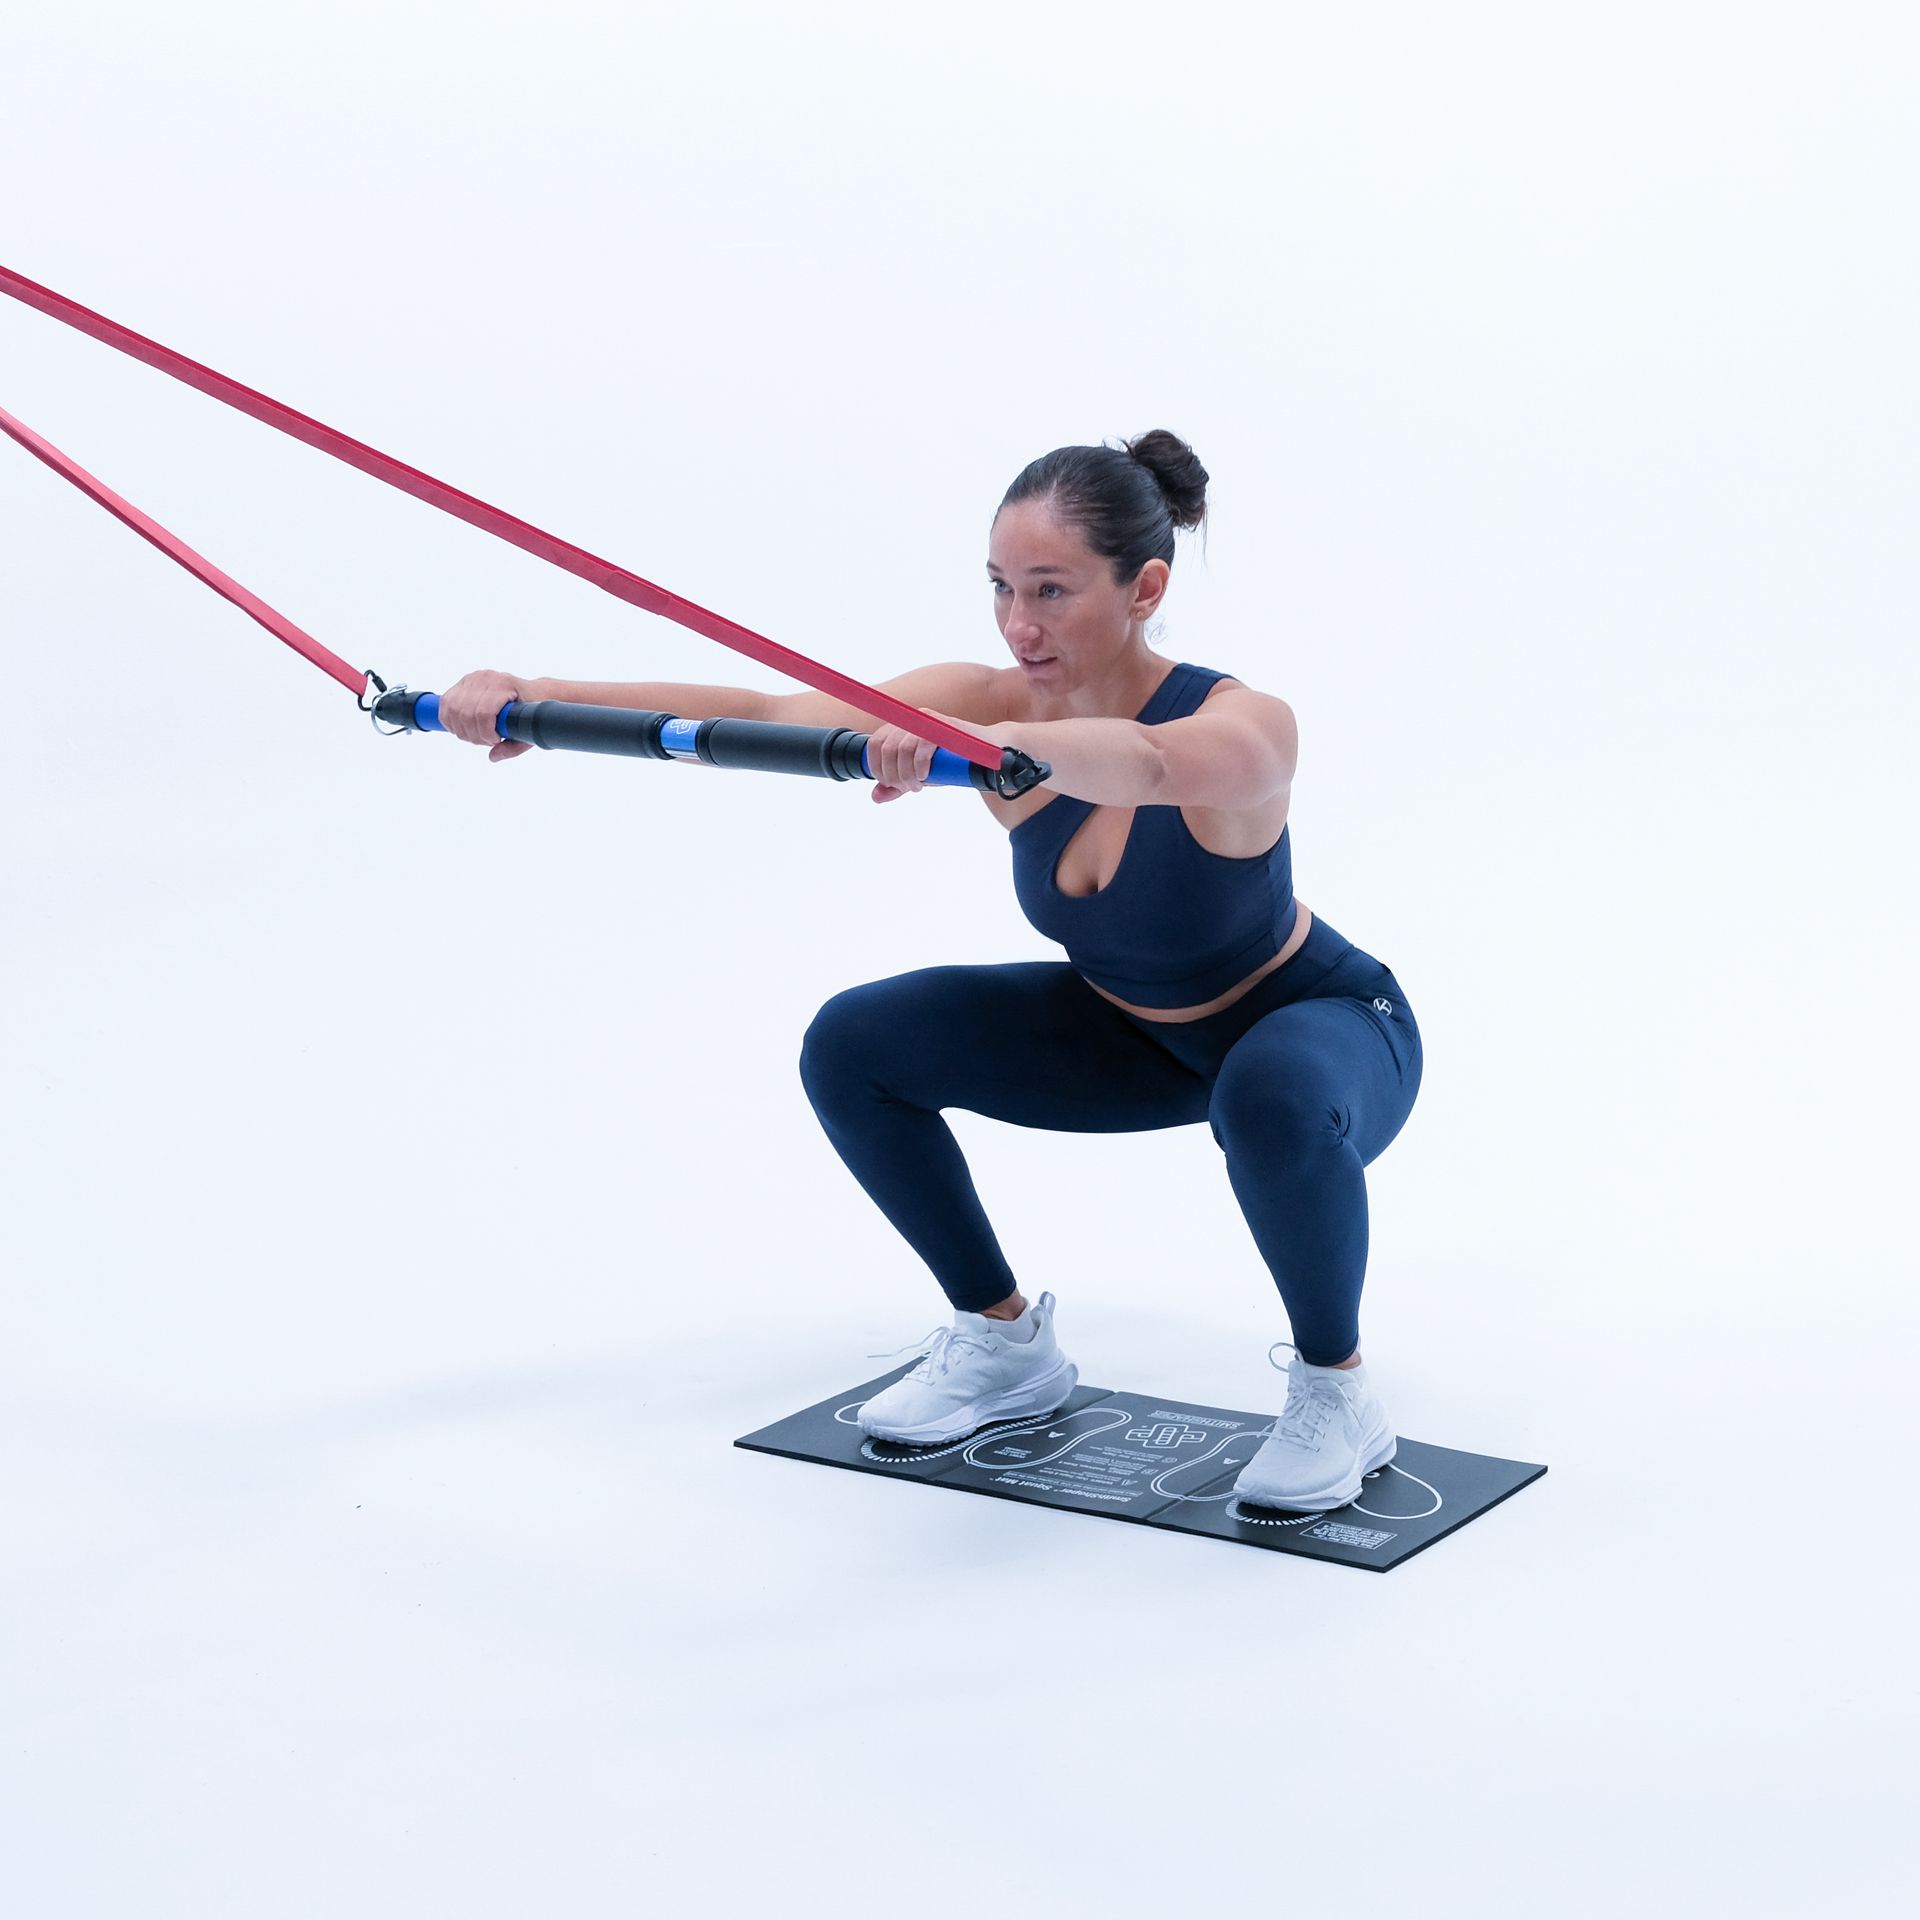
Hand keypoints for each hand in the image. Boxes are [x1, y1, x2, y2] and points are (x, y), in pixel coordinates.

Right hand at [440, 669, 535, 760]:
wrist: (533, 692)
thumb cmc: (533, 710)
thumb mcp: (530, 730)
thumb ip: (513, 747)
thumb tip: (492, 756)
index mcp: (504, 684)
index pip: (483, 713)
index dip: (485, 734)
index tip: (496, 740)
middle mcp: (485, 678)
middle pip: (466, 714)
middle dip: (474, 735)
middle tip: (487, 741)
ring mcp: (471, 679)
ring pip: (453, 711)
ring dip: (462, 731)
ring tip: (478, 735)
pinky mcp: (461, 684)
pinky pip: (446, 706)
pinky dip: (451, 722)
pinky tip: (464, 729)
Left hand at [865, 709, 1004, 803]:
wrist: (986, 755)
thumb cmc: (952, 764)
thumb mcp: (920, 777)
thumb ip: (898, 785)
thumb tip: (875, 797)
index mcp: (901, 727)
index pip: (874, 743)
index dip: (876, 767)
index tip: (889, 784)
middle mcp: (911, 720)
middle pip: (886, 748)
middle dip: (893, 775)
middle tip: (908, 787)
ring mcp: (927, 721)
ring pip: (901, 749)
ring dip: (906, 774)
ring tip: (918, 785)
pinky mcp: (942, 726)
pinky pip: (921, 746)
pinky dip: (919, 765)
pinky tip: (925, 776)